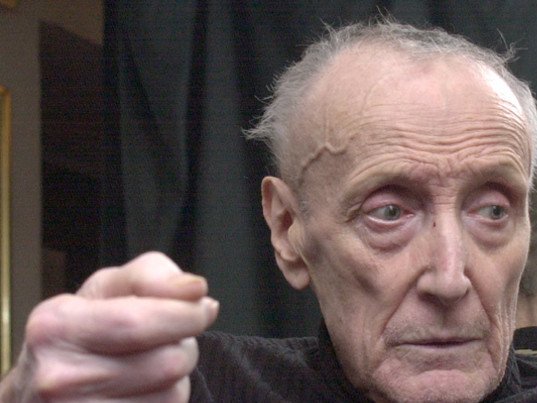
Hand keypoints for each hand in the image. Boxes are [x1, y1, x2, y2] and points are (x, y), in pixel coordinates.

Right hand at [0, 252, 217, 401]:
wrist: (36, 394)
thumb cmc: (80, 332)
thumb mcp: (106, 289)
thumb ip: (152, 276)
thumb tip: (195, 289)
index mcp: (57, 327)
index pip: (140, 322)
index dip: (187, 315)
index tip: (204, 309)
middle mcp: (60, 378)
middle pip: (168, 362)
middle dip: (185, 345)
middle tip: (170, 338)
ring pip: (173, 395)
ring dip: (177, 377)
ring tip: (148, 366)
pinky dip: (165, 402)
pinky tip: (142, 393)